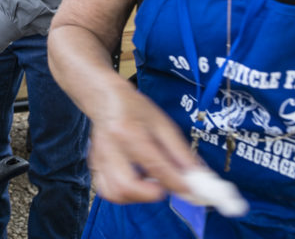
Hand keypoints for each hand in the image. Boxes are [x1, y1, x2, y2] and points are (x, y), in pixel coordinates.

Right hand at [87, 86, 198, 202]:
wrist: (104, 98)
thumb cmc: (133, 108)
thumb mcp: (163, 124)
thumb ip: (181, 153)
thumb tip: (199, 177)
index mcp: (128, 131)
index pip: (154, 165)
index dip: (177, 182)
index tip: (193, 191)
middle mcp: (110, 147)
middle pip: (126, 185)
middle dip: (151, 194)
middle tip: (166, 187)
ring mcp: (99, 158)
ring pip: (114, 192)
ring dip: (138, 196)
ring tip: (151, 184)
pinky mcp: (95, 165)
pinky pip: (107, 190)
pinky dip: (124, 194)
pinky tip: (135, 183)